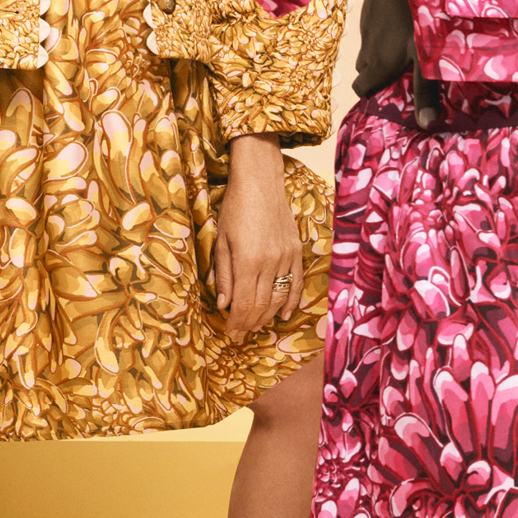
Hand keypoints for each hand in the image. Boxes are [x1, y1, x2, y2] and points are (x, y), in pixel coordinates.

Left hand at [213, 137, 302, 340]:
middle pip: (261, 305)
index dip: (237, 322)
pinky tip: (284, 314)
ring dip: (267, 316)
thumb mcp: (221, 241)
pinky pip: (296, 283)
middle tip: (240, 334)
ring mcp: (286, 258)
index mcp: (247, 261)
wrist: (261, 183)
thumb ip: (223, 274)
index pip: (244, 303)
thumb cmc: (235, 208)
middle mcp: (270, 263)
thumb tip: (224, 304)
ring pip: (279, 298)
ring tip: (256, 326)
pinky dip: (291, 301)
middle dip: (249, 323)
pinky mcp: (296, 252)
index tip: (231, 332)